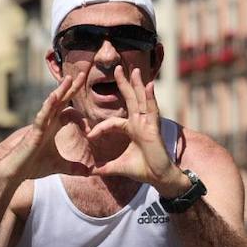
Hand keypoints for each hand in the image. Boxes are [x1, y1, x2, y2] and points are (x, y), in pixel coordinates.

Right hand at [0, 72, 91, 181]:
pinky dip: (48, 106)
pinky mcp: (33, 131)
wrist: (16, 173)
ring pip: (51, 104)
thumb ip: (74, 167)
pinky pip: (41, 115)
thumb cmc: (33, 167)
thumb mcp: (59, 167)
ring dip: (60, 91)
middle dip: (71, 88)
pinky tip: (54, 96)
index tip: (90, 120)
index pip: (67, 111)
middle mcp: (46, 122)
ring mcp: (39, 125)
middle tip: (83, 74)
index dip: (79, 112)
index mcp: (52, 127)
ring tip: (69, 79)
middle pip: (60, 101)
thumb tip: (90, 172)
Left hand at [86, 67, 189, 193]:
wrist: (159, 178)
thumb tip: (87, 172)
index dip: (100, 128)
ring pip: (141, 100)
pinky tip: (149, 85)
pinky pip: (152, 110)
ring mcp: (148, 124)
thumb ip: (103, 168)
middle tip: (117, 68)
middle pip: (131, 100)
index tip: (89, 136)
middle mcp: (140, 123)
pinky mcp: (154, 128)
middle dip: (124, 84)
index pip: (113, 122)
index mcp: (132, 130)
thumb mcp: (118, 167)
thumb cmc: (143, 170)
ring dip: (137, 85)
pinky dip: (151, 98)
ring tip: (134, 70)